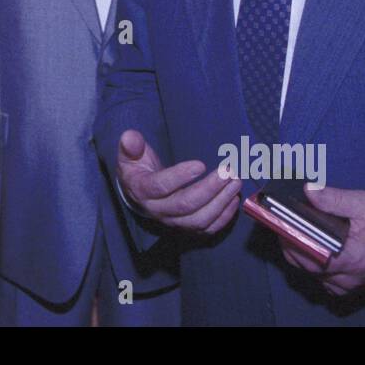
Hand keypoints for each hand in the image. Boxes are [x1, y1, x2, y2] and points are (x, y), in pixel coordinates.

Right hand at [116, 130, 240, 234]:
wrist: (137, 193)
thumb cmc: (137, 168)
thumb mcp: (129, 154)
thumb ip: (130, 145)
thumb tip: (129, 136)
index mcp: (142, 190)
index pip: (160, 187)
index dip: (180, 177)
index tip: (201, 164)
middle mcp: (157, 210)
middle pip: (186, 205)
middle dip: (210, 189)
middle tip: (228, 172)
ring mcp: (173, 221)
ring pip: (199, 220)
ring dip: (221, 202)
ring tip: (235, 183)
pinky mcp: (186, 227)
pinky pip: (207, 228)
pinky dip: (224, 217)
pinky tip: (234, 199)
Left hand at [278, 185, 364, 295]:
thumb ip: (335, 198)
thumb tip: (308, 190)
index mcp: (353, 258)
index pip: (312, 254)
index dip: (291, 238)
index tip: (279, 221)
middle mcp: (346, 277)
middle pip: (304, 263)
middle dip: (288, 241)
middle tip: (280, 219)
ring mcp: (343, 285)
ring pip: (307, 271)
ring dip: (296, 251)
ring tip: (289, 227)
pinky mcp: (342, 286)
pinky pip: (316, 276)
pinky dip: (308, 260)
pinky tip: (305, 242)